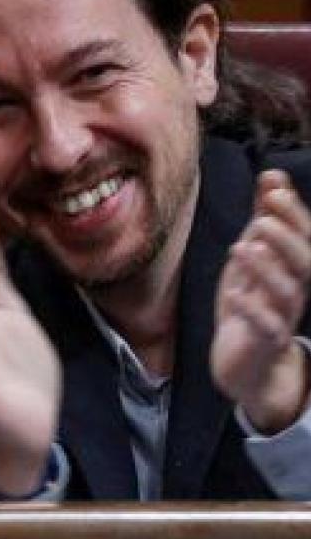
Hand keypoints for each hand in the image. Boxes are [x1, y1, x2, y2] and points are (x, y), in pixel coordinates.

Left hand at [211, 170, 310, 433]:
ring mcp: (283, 317)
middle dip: (286, 238)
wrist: (245, 362)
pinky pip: (266, 326)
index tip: (272, 185)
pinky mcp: (265, 342)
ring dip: (266, 269)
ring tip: (242, 247)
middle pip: (305, 262)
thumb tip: (271, 175)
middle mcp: (295, 290)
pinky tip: (235, 293)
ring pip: (287, 292)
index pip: (304, 236)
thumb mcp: (254, 256)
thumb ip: (264, 219)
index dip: (292, 211)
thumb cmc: (251, 302)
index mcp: (293, 268)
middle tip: (260, 219)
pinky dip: (251, 309)